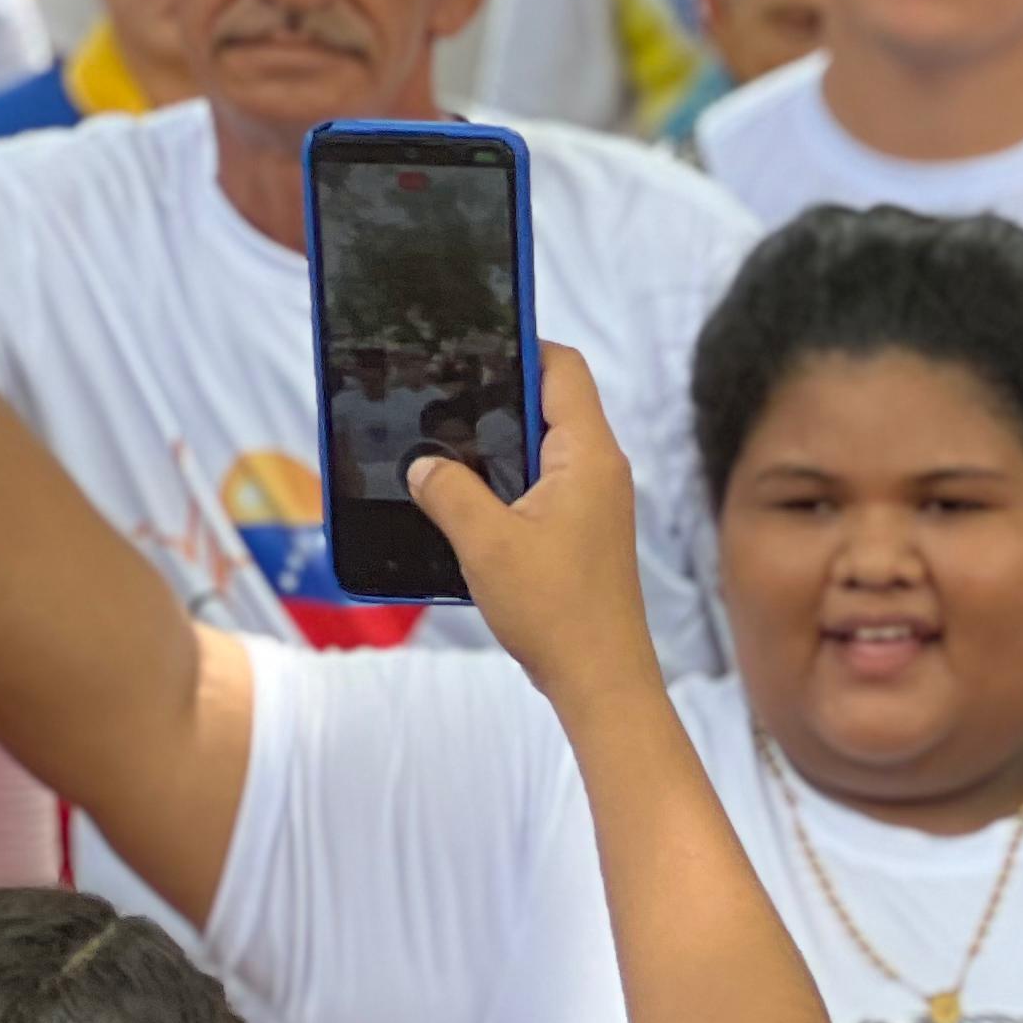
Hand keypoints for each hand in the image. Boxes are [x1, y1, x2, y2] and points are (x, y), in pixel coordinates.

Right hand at [406, 345, 654, 704]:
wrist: (600, 681)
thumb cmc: (557, 612)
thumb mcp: (485, 542)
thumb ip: (448, 490)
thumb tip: (422, 464)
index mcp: (589, 456)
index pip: (562, 368)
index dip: (519, 344)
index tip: (468, 341)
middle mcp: (599, 471)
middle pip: (546, 403)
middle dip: (492, 394)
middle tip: (435, 391)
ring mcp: (592, 503)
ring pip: (537, 449)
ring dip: (492, 444)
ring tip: (436, 440)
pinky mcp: (579, 533)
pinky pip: (536, 487)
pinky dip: (500, 482)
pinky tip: (456, 496)